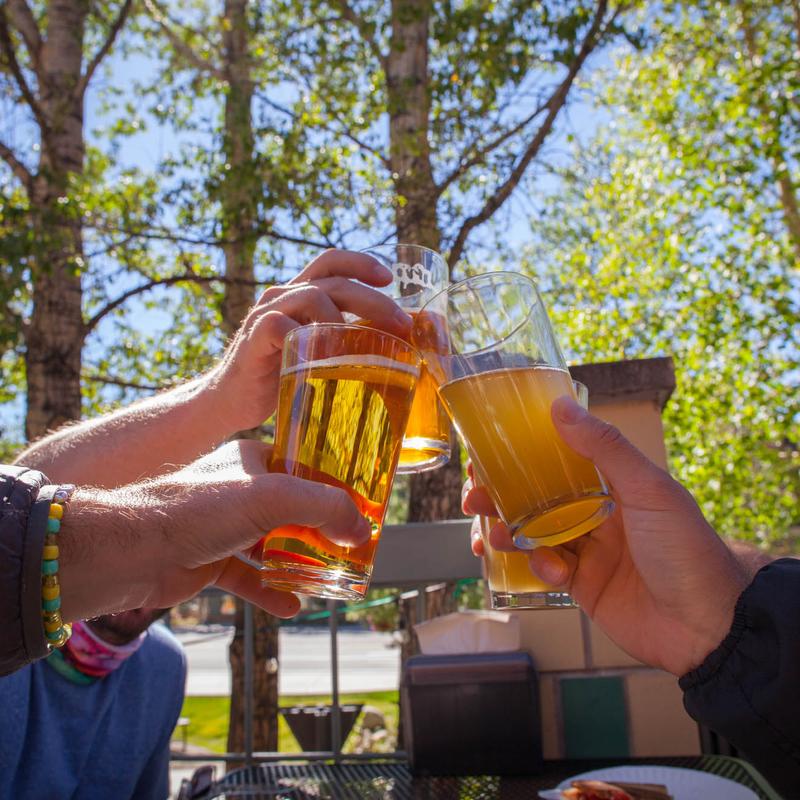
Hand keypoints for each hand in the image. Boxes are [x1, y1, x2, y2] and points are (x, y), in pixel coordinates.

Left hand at [58, 440, 370, 620]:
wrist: (133, 551)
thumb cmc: (199, 509)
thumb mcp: (273, 497)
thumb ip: (323, 507)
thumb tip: (362, 530)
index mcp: (253, 462)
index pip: (304, 470)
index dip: (333, 488)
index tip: (361, 509)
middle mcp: (239, 491)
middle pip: (292, 511)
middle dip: (322, 532)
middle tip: (351, 549)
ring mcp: (224, 528)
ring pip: (273, 546)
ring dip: (300, 563)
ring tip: (330, 579)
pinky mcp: (210, 562)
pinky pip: (249, 577)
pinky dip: (271, 591)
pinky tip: (293, 607)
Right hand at [204, 249, 411, 433]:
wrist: (230, 402)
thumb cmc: (279, 378)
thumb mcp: (314, 352)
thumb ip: (340, 340)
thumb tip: (391, 348)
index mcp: (298, 295)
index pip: (331, 262)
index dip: (361, 263)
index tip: (390, 279)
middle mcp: (282, 296)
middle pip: (333, 279)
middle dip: (373, 299)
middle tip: (401, 322)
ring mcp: (266, 313)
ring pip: (312, 296)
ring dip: (344, 320)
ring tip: (362, 347)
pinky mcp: (255, 336)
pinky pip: (283, 324)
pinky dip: (309, 338)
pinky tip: (325, 358)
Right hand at [463, 396, 748, 675]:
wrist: (709, 625)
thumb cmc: (684, 547)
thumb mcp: (647, 489)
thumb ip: (605, 448)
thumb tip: (561, 406)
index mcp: (612, 485)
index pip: (556, 462)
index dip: (521, 456)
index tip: (487, 453)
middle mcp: (596, 514)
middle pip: (535, 499)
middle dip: (500, 497)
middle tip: (473, 497)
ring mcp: (588, 551)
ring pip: (533, 535)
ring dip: (507, 532)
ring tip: (491, 535)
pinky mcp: (583, 587)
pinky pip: (547, 571)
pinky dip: (539, 568)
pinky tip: (549, 570)